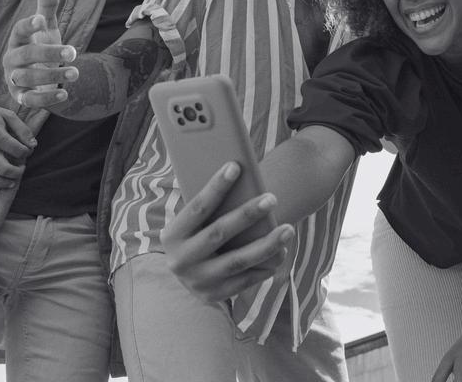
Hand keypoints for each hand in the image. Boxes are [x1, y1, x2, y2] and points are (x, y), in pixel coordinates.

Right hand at [0, 91, 36, 188]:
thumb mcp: (7, 114)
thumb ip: (22, 129)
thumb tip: (34, 144)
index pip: (17, 150)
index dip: (26, 153)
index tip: (27, 152)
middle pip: (3, 168)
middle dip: (16, 173)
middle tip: (22, 170)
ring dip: (2, 183)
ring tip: (11, 182)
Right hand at [2, 0, 77, 108]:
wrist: (40, 76)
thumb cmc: (41, 46)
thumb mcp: (47, 27)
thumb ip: (47, 6)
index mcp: (18, 39)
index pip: (19, 30)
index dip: (28, 25)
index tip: (41, 20)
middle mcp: (13, 59)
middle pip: (26, 55)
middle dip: (49, 53)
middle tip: (73, 52)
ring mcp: (14, 78)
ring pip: (27, 78)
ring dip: (52, 76)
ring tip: (76, 73)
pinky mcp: (21, 97)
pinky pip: (29, 100)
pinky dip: (45, 100)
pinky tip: (65, 95)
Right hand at [162, 162, 295, 303]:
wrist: (187, 276)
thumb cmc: (197, 235)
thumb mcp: (192, 223)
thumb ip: (209, 207)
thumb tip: (238, 173)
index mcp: (172, 235)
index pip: (196, 207)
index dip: (215, 187)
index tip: (235, 166)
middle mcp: (180, 260)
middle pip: (219, 233)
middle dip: (247, 214)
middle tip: (272, 198)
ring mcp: (197, 280)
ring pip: (237, 261)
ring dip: (266, 245)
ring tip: (288, 229)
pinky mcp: (214, 295)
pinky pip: (245, 280)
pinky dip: (264, 265)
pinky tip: (281, 251)